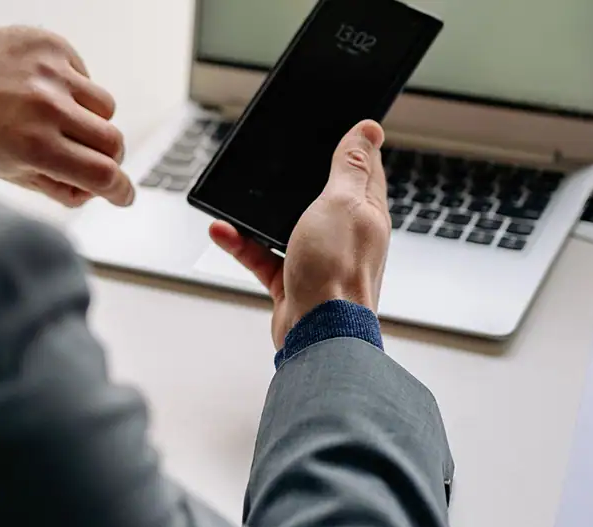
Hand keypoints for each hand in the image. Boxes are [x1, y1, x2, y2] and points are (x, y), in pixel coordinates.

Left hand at [0, 26, 133, 207]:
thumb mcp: (8, 171)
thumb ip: (57, 187)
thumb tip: (95, 192)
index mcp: (35, 147)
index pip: (104, 175)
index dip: (121, 191)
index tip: (124, 195)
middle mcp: (48, 109)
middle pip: (114, 142)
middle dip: (108, 157)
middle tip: (92, 158)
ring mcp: (52, 73)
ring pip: (105, 107)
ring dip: (92, 120)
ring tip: (60, 118)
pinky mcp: (53, 46)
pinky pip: (85, 76)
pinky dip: (73, 89)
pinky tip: (44, 90)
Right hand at [209, 120, 390, 346]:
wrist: (319, 334)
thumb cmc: (337, 271)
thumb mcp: (342, 203)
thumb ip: (351, 167)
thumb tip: (370, 129)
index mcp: (367, 213)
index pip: (364, 170)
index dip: (352, 146)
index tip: (335, 127)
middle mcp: (347, 235)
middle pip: (323, 196)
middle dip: (301, 179)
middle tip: (281, 159)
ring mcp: (320, 259)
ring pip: (286, 225)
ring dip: (260, 214)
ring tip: (237, 198)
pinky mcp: (293, 281)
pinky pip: (262, 255)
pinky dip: (241, 243)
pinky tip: (222, 231)